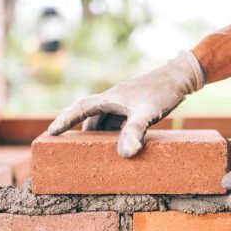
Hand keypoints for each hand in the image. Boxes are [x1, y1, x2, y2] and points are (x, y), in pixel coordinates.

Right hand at [48, 50, 203, 157]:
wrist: (180, 76)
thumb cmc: (162, 91)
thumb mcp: (147, 112)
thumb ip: (135, 131)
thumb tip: (125, 154)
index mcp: (110, 98)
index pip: (80, 108)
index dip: (64, 120)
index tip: (50, 132)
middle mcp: (113, 100)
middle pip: (89, 116)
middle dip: (79, 130)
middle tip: (71, 147)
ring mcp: (124, 102)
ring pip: (103, 119)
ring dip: (97, 133)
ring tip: (94, 149)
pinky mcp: (134, 106)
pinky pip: (116, 120)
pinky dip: (112, 132)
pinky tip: (118, 142)